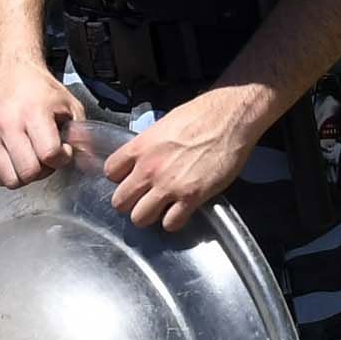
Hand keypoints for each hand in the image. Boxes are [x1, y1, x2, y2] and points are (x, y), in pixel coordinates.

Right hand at [0, 68, 85, 190]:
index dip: (62, 158)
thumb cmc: (41, 91)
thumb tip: (89, 162)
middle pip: (28, 172)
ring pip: (10, 180)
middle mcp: (7, 124)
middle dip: (44, 170)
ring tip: (32, 157)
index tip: (63, 149)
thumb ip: (81, 135)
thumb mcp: (70, 106)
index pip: (49, 154)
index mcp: (33, 112)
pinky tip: (18, 156)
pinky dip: (10, 172)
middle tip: (47, 156)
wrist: (12, 74)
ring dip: (25, 175)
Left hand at [106, 88, 266, 234]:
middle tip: (144, 199)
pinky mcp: (191, 197)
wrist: (229, 117)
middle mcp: (149, 169)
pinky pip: (170, 224)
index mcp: (140, 148)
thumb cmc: (199, 115)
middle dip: (130, 203)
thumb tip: (142, 159)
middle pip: (120, 202)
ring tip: (161, 208)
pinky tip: (181, 211)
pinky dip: (174, 221)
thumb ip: (148, 147)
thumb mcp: (163, 126)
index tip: (131, 178)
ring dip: (150, 215)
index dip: (120, 178)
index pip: (110, 173)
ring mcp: (169, 185)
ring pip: (140, 218)